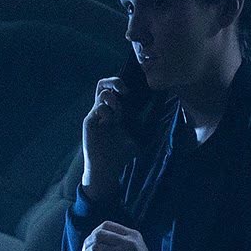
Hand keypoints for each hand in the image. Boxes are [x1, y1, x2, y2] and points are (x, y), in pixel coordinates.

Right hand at [81, 76, 136, 199]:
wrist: (106, 168)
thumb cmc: (120, 154)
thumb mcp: (136, 137)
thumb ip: (144, 126)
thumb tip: (160, 114)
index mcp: (114, 112)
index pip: (115, 90)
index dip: (122, 84)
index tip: (133, 91)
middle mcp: (104, 111)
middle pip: (103, 85)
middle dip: (114, 81)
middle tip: (125, 90)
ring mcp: (96, 115)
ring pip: (101, 93)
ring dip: (113, 99)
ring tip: (118, 112)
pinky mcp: (89, 121)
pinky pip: (98, 108)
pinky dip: (107, 111)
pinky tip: (110, 121)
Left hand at [81, 220, 165, 250]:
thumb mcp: (137, 247)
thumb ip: (122, 240)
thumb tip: (95, 237)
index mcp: (133, 235)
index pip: (106, 225)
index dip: (94, 231)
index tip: (91, 240)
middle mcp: (129, 243)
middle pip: (98, 235)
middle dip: (88, 242)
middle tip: (85, 250)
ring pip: (96, 247)